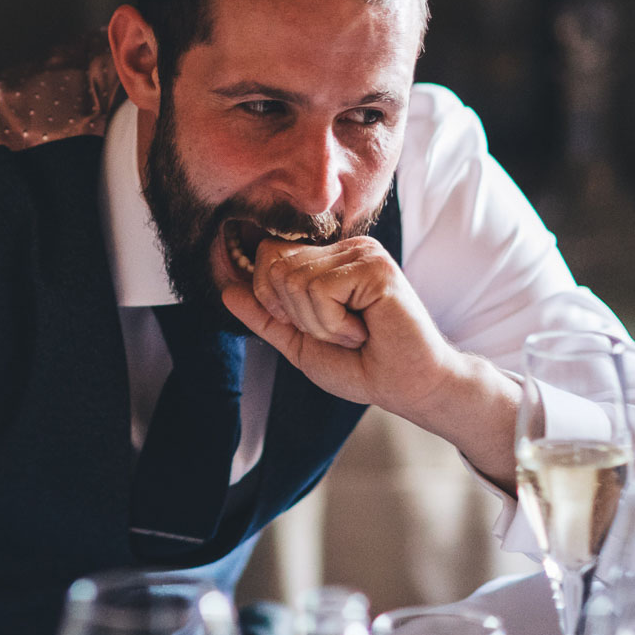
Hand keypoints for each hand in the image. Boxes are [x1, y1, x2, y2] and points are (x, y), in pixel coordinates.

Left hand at [220, 235, 520, 488]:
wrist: (407, 387)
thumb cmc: (361, 366)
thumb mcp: (300, 343)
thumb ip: (265, 317)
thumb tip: (227, 290)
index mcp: (327, 259)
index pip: (267, 257)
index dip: (274, 300)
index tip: (313, 327)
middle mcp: (344, 248)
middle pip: (274, 264)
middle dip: (295, 314)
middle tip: (337, 332)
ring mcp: (361, 252)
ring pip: (294, 279)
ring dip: (318, 323)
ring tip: (353, 333)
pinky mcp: (375, 266)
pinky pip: (320, 289)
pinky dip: (333, 324)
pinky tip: (364, 331)